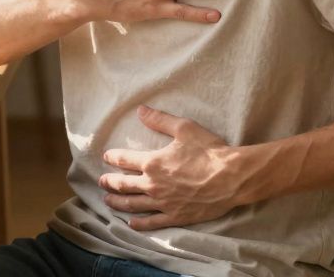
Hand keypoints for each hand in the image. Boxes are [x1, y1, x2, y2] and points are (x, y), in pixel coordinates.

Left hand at [99, 105, 257, 229]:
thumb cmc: (209, 150)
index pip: (125, 160)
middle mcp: (153, 184)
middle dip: (110, 183)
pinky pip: (152, 222)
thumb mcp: (184, 128)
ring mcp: (163, 203)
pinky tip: (131, 223)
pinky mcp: (176, 217)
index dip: (113, 157)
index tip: (106, 157)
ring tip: (108, 201)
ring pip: (133, 205)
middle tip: (101, 182)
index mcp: (153, 162)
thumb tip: (140, 110)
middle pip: (124, 185)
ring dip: (118, 203)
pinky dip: (139, 224)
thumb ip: (160, 120)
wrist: (232, 177)